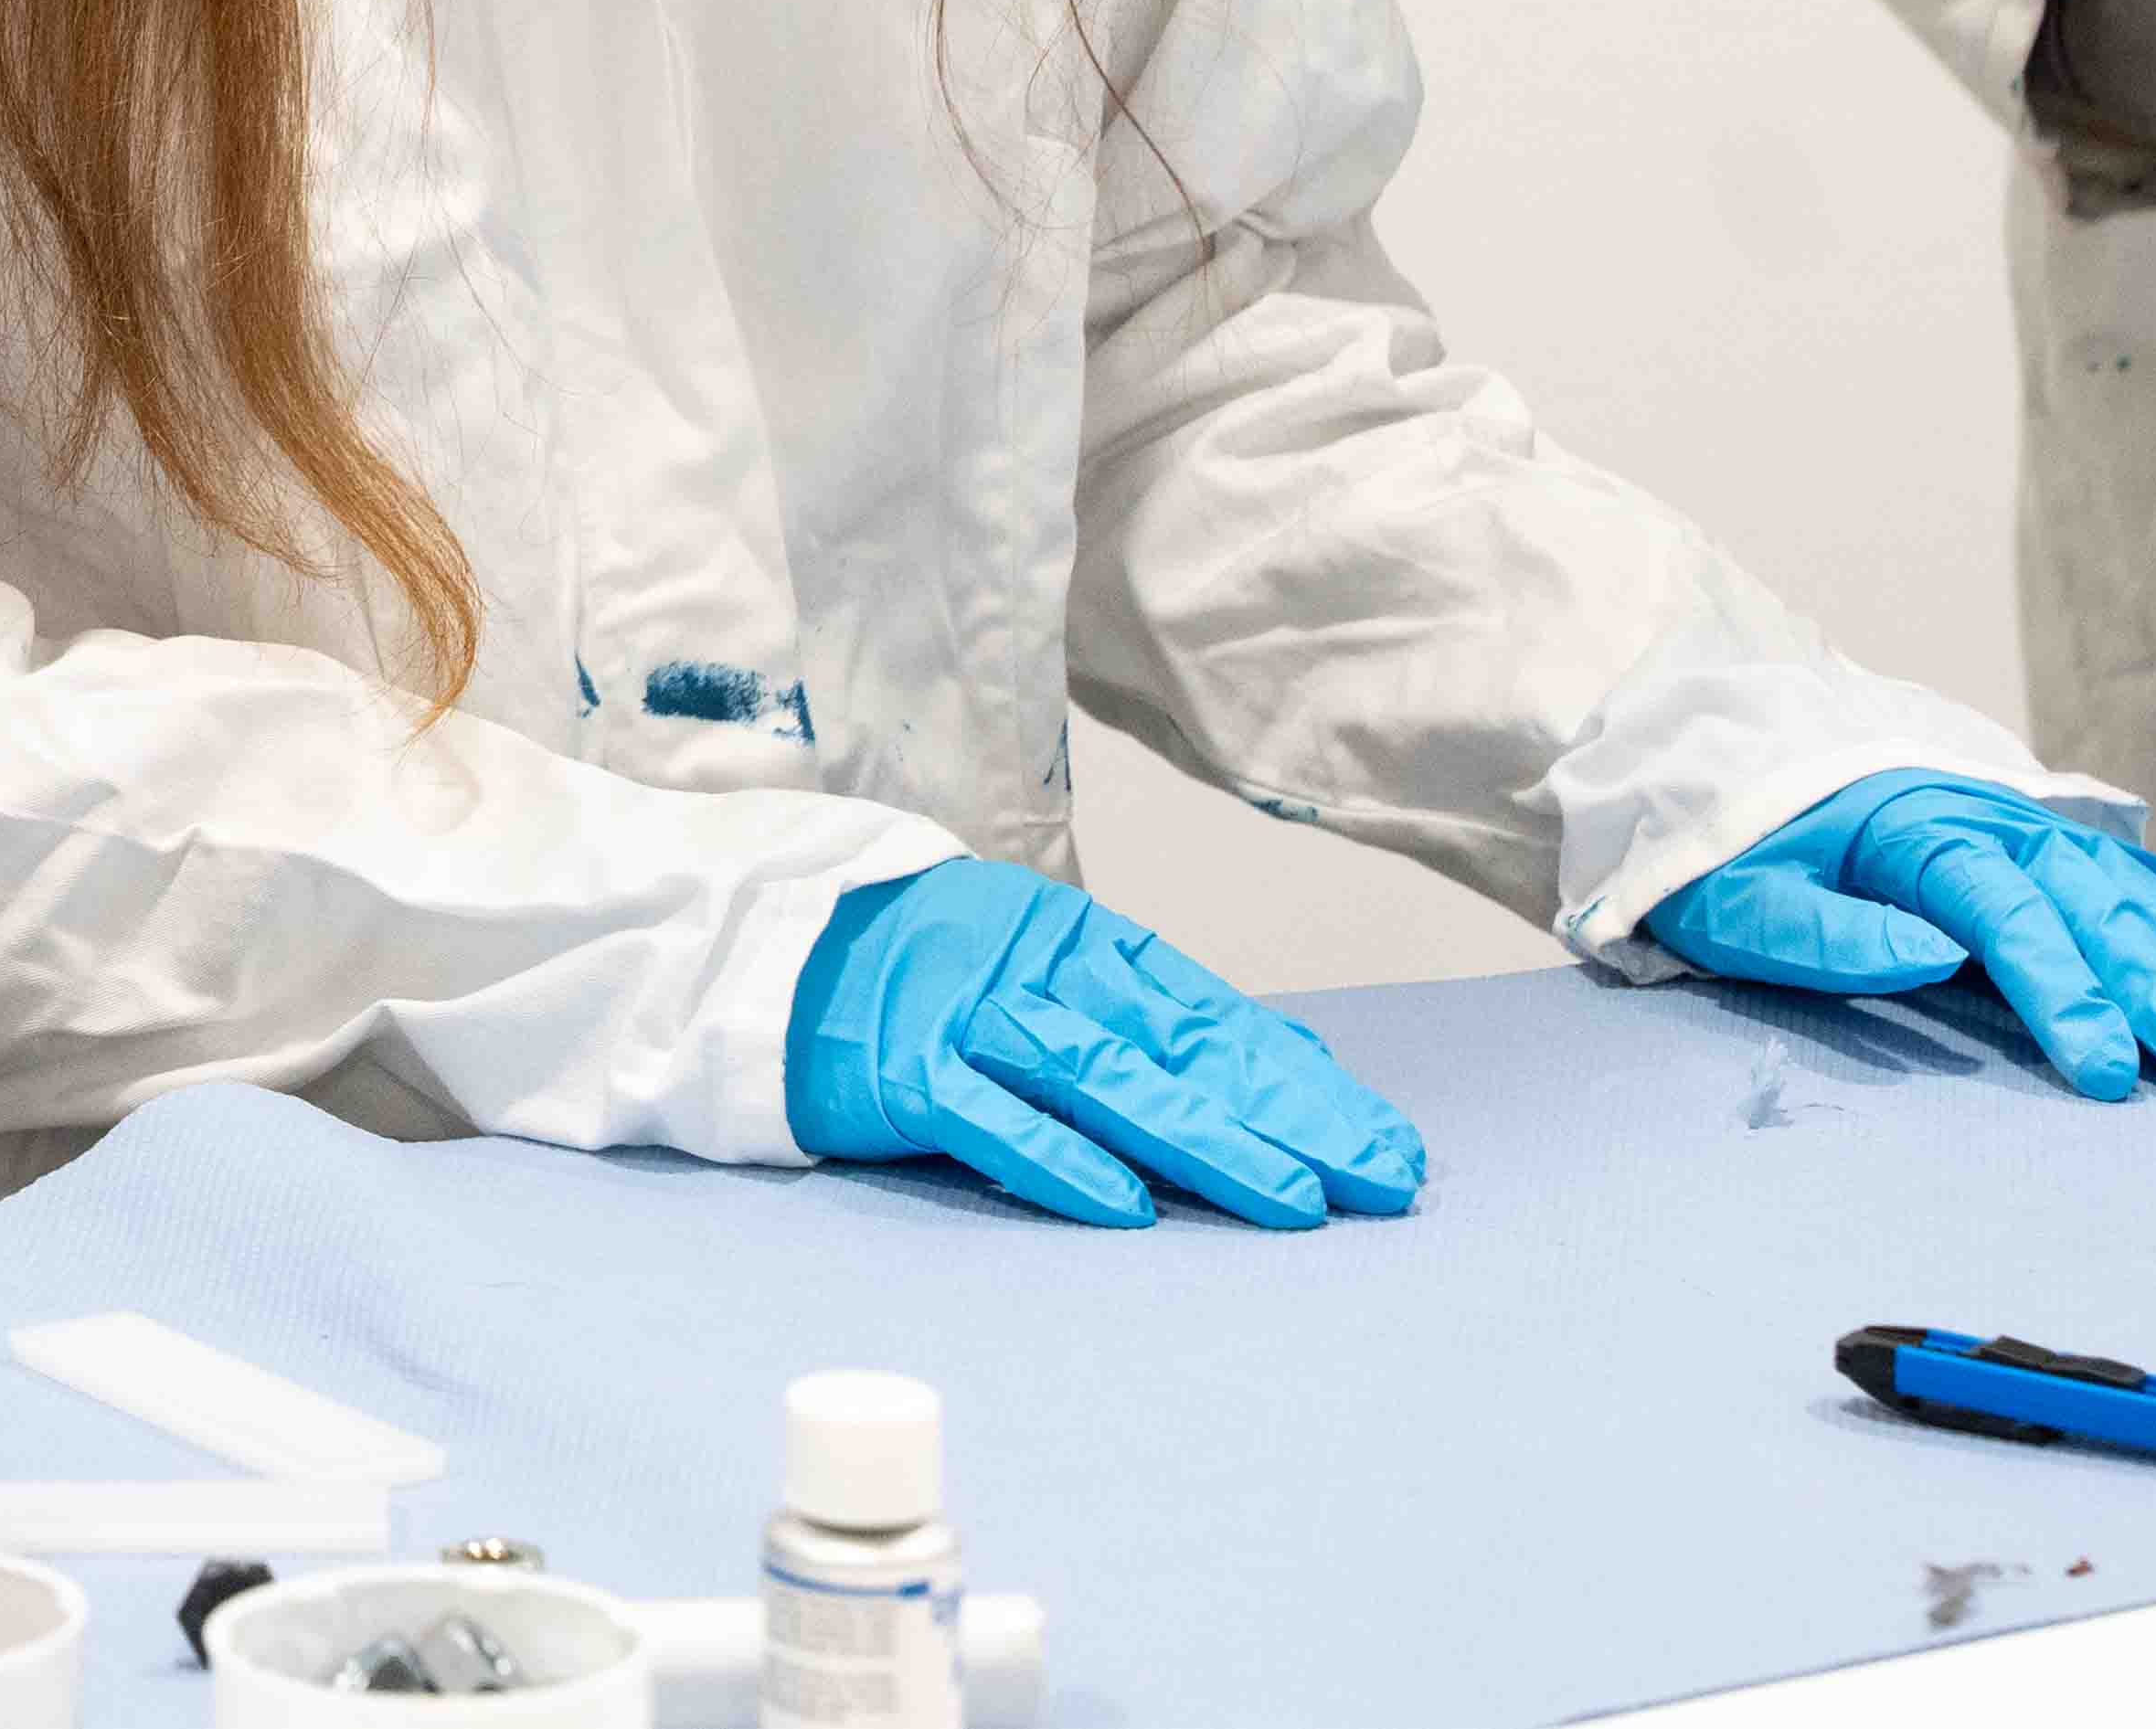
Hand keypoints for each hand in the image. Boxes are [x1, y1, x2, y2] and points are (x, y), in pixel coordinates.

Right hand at [785, 860, 1427, 1230]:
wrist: (769, 953)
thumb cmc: (919, 977)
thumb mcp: (1039, 974)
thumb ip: (1144, 1020)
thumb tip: (1284, 1066)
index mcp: (1080, 947)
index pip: (1213, 1018)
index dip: (1302, 1081)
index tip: (1386, 1140)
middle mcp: (1035, 976)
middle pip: (1181, 1052)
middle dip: (1288, 1118)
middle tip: (1379, 1180)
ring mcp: (967, 1021)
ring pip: (1104, 1082)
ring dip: (1204, 1144)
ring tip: (1292, 1202)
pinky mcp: (903, 1073)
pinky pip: (990, 1121)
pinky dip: (1057, 1161)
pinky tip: (1128, 1207)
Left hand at [1645, 774, 2155, 1100]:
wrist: (1740, 765)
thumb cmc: (1739, 852)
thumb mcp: (1739, 899)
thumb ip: (1825, 935)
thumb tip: (1932, 958)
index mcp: (1918, 833)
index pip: (2006, 915)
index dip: (2064, 992)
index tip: (2110, 1071)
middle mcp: (1998, 822)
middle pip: (2102, 910)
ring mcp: (2040, 831)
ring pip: (2146, 901)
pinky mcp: (2061, 848)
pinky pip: (2154, 892)